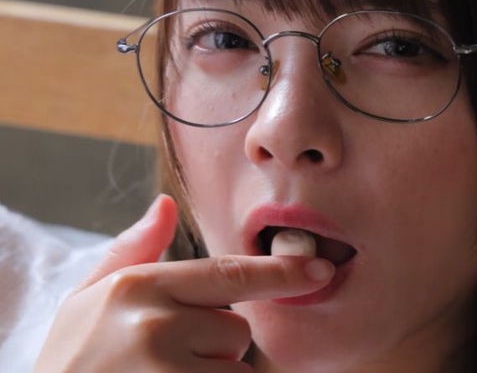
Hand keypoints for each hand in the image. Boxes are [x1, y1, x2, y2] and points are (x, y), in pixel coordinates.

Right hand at [33, 194, 334, 372]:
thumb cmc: (72, 361)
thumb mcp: (89, 298)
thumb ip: (132, 251)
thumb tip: (166, 205)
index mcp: (137, 288)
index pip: (227, 275)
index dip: (279, 273)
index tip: (318, 270)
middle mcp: (155, 326)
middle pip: (235, 329)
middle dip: (214, 343)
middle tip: (165, 358)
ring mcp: (167, 371)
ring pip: (233, 367)